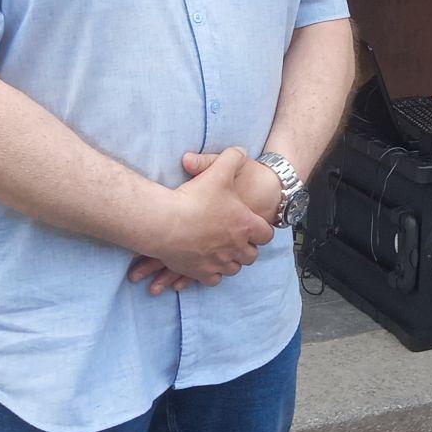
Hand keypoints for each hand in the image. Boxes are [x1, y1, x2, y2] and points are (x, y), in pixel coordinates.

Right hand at [126, 146, 272, 292]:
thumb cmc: (194, 198)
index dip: (261, 229)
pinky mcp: (201, 273)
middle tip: (238, 239)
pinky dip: (214, 273)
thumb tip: (241, 151)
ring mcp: (219, 263)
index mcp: (245, 225)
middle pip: (251, 255)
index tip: (253, 225)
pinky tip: (208, 264)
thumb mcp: (218, 170)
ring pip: (234, 269)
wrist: (165, 223)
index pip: (266, 234)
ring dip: (232, 261)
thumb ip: (233, 157)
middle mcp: (236, 248)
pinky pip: (215, 279)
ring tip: (225, 252)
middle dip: (247, 248)